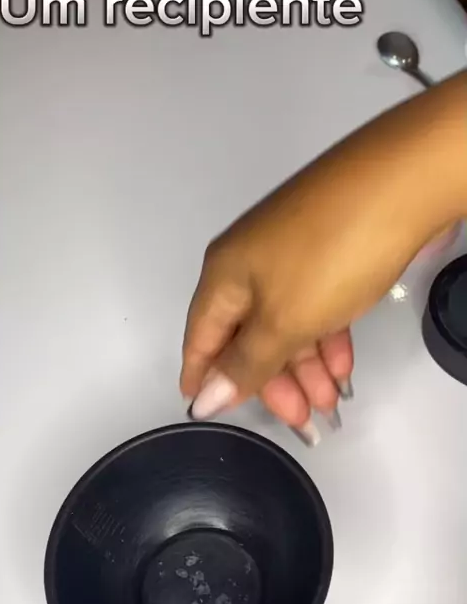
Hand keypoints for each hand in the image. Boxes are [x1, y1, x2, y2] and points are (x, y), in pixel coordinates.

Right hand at [181, 73, 465, 437]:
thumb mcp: (284, 321)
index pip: (202, 340)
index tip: (208, 413)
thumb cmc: (331, 255)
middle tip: (300, 420)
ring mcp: (288, 256)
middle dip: (271, 381)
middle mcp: (248, 265)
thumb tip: (203, 399)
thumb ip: (245, 364)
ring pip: (284, 324)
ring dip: (304, 367)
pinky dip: (324, 338)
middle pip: (247, 336)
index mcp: (224, 277)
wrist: (402, 183)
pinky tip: (343, 365)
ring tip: (330, 402)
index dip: (204, 379)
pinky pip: (313, 306)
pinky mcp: (324, 252)